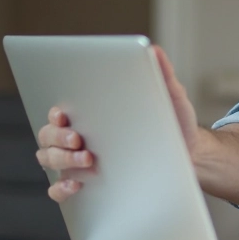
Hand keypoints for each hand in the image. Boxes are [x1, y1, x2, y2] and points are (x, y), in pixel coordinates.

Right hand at [35, 45, 201, 202]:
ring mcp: (79, 162)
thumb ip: (161, 74)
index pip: (59, 111)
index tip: (64, 113)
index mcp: (92, 113)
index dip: (55, 112)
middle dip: (58, 137)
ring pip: (49, 159)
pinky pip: (59, 190)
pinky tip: (76, 186)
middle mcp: (79, 137)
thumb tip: (153, 50)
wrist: (190, 154)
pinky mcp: (87, 185)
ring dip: (61, 159)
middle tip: (78, 139)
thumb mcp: (171, 97)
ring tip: (87, 159)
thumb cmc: (174, 123)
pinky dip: (60, 188)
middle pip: (48, 135)